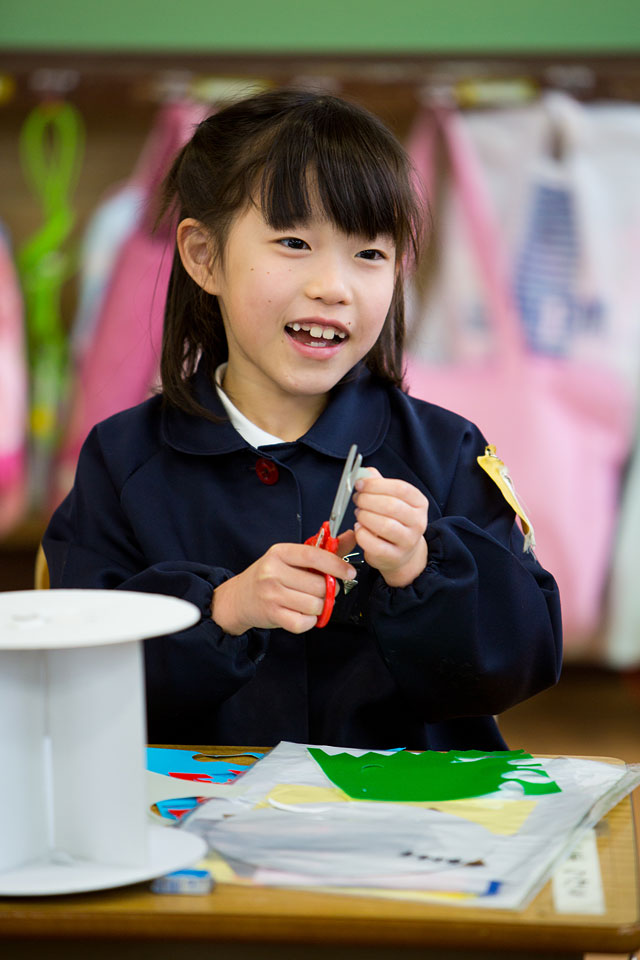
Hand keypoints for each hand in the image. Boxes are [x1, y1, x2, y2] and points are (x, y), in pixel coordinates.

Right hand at [212, 540, 356, 635]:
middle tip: (319, 591)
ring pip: (314, 605)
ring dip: (318, 607)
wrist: (239, 597)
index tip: (349, 572)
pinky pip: (303, 623)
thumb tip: (351, 535)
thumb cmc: (271, 576)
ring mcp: (271, 594)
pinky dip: (308, 621)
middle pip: (318, 585)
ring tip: (308, 602)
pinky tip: (301, 614)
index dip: (336, 564)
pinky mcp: (272, 614)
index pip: (313, 555)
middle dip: (327, 591)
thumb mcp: (292, 558)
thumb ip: (324, 549)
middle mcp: (273, 571)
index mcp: (280, 552)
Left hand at [351, 467, 428, 587]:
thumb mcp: (390, 499)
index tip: (359, 484)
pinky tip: (359, 528)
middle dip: (367, 500)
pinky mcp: (394, 556)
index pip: (400, 488)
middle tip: (357, 499)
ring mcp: (408, 541)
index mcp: (419, 503)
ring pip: (384, 525)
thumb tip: (363, 472)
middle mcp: (418, 522)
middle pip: (391, 505)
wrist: (402, 553)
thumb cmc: (393, 521)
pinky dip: (362, 534)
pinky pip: (374, 544)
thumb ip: (378, 483)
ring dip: (365, 516)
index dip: (376, 485)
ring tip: (359, 514)